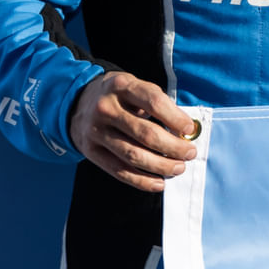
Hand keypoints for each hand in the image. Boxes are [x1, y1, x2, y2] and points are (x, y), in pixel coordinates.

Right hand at [69, 72, 199, 192]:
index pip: (153, 102)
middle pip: (145, 133)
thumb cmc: (120, 97)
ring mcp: (96, 131)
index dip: (175, 118)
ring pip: (133, 155)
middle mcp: (106, 108)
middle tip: (189, 153)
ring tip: (179, 167)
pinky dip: (141, 180)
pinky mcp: (90, 151)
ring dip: (161, 166)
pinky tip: (159, 182)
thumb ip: (159, 103)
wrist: (78, 102)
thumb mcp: (135, 87)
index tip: (190, 129)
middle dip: (173, 147)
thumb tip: (186, 131)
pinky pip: (119, 171)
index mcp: (121, 85)